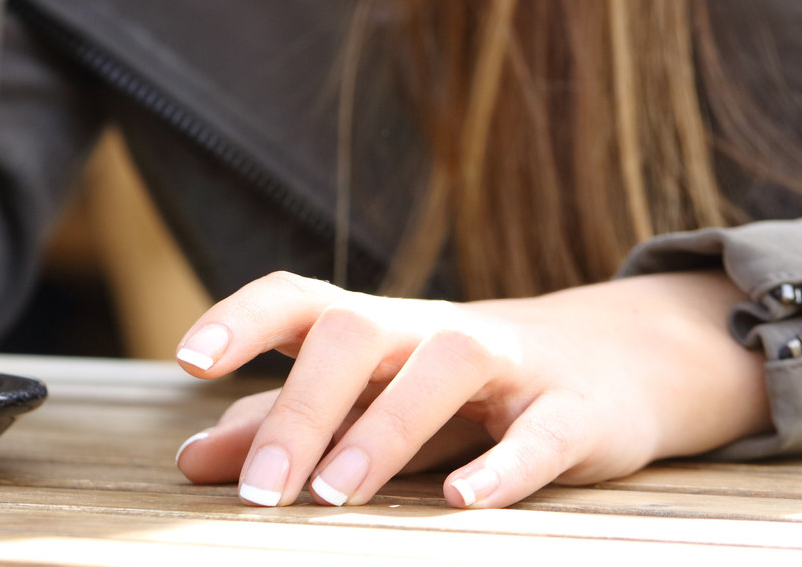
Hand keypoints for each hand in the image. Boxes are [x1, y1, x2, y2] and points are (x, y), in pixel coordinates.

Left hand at [173, 270, 768, 508]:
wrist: (613, 366)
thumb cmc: (460, 388)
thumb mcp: (371, 401)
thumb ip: (283, 427)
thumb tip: (189, 460)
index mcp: (375, 326)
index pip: (299, 299)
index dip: (242, 318)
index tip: (188, 360)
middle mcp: (431, 331)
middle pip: (355, 334)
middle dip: (301, 409)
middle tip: (260, 493)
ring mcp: (508, 365)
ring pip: (442, 368)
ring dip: (384, 429)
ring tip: (336, 494)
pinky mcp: (574, 414)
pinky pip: (539, 433)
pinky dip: (502, 466)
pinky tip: (461, 502)